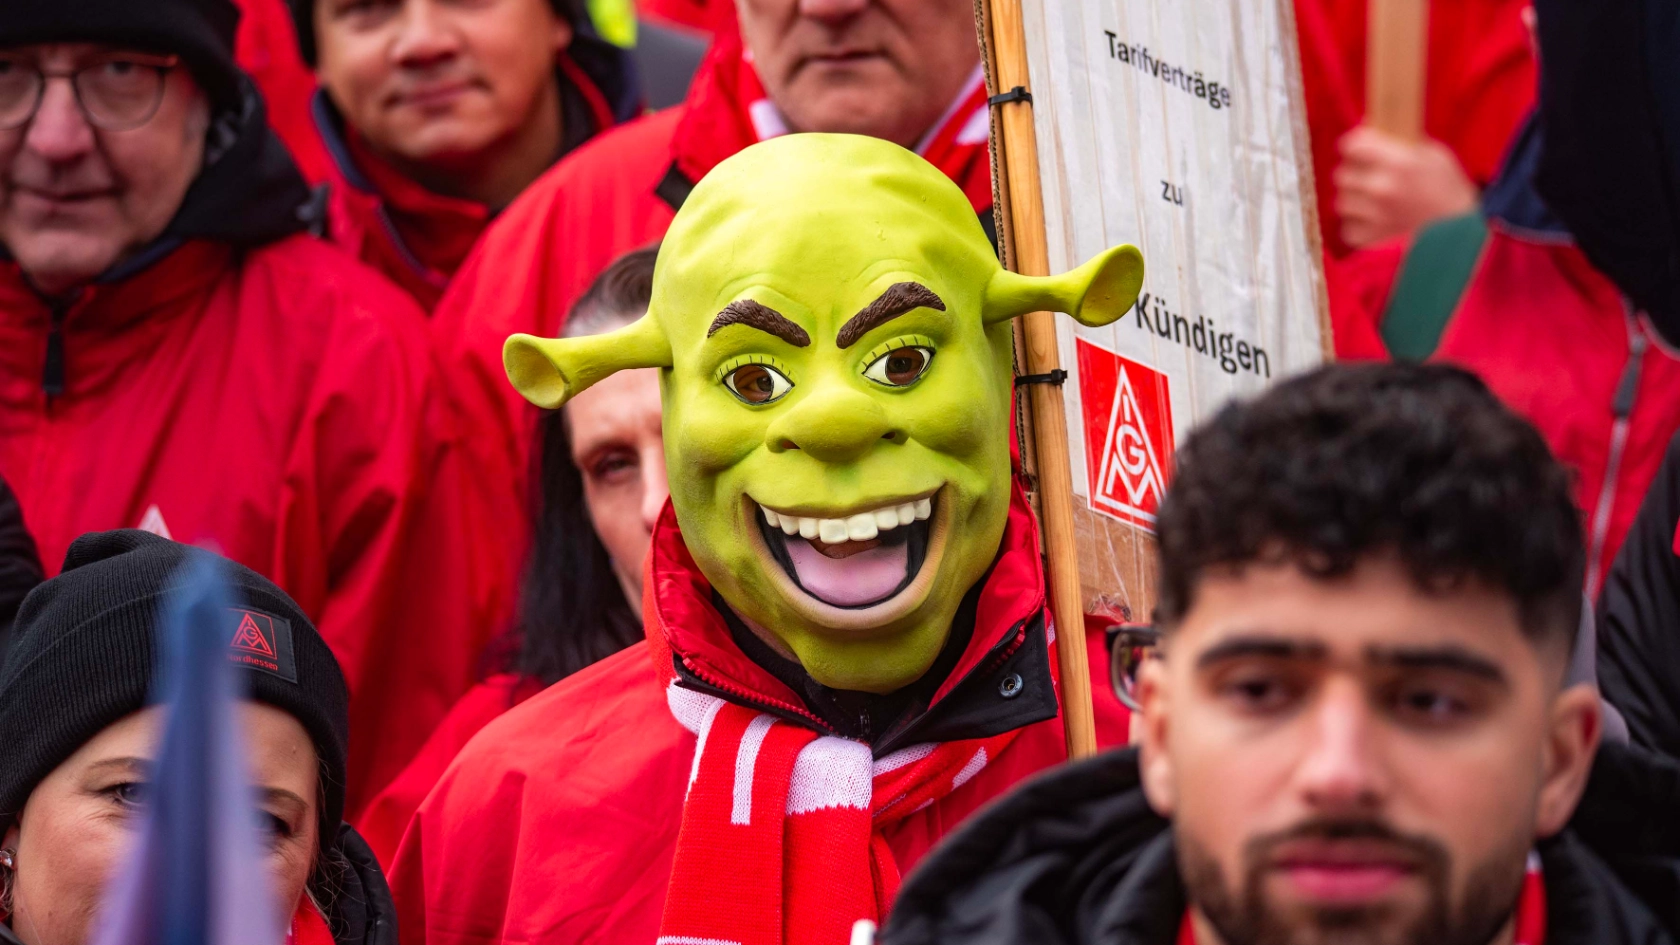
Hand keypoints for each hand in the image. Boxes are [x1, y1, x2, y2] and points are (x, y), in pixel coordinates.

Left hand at [1333, 126, 1479, 247]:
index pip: (1352, 145)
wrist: (1463, 237)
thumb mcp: (1435, 156)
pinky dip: (1358, 226)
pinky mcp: (1370, 240)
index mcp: (1399, 163)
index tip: (1358, 149)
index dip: (1354, 145)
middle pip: (1342, 174)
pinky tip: (1375, 223)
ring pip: (1342, 202)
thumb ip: (1401, 144)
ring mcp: (1374, 216)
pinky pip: (1347, 228)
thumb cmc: (1451, 193)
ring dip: (1355, 201)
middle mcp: (1382, 188)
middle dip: (1355, 174)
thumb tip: (1371, 129)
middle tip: (1369, 177)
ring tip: (1374, 203)